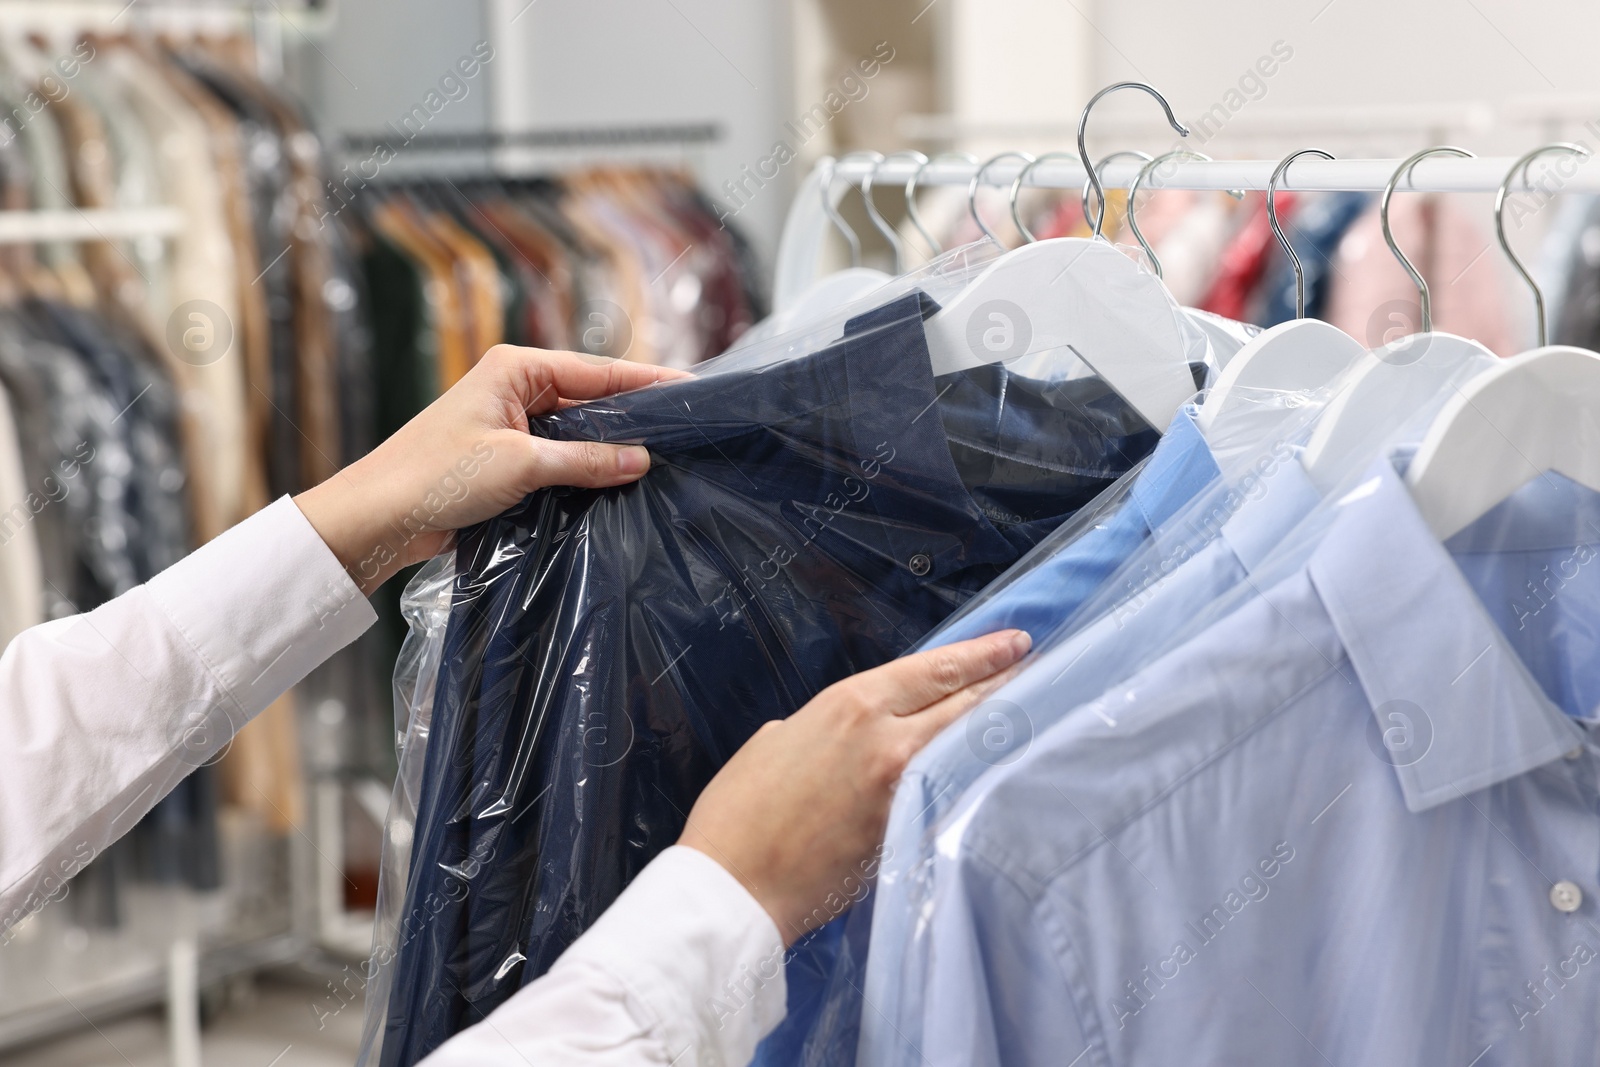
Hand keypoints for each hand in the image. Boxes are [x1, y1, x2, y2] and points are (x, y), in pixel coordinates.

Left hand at [296, 346, 687, 594]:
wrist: (377, 518)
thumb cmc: (435, 477)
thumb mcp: (521, 465)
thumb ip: (586, 460)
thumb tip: (641, 459)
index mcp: (517, 368)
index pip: (598, 370)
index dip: (647, 381)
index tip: (692, 389)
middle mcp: (516, 388)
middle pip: (592, 398)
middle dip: (634, 417)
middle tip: (686, 432)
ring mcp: (511, 424)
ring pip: (578, 431)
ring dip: (610, 448)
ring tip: (663, 460)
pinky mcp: (506, 458)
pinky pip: (560, 458)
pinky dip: (586, 469)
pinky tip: (617, 484)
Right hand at [678, 629, 1031, 944]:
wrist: (733, 885)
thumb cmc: (739, 812)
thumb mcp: (778, 738)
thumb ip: (828, 727)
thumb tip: (852, 735)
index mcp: (851, 705)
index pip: (937, 669)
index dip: (983, 654)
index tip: (1014, 643)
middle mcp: (887, 740)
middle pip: (967, 703)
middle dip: (1007, 683)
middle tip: (1039, 669)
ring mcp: (904, 791)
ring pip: (970, 748)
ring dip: (1000, 729)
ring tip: (1030, 713)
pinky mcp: (908, 836)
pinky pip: (955, 794)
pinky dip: (977, 777)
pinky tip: (995, 772)